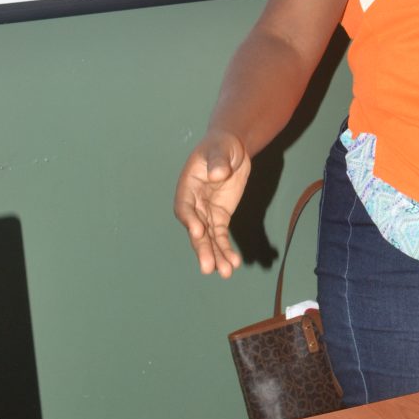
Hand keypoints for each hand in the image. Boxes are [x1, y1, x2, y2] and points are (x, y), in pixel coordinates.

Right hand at [173, 132, 251, 277]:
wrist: (231, 148)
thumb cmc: (221, 145)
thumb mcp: (220, 148)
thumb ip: (218, 161)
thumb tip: (217, 174)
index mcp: (187, 186)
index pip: (184, 207)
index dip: (189, 220)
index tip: (197, 231)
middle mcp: (194, 204)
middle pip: (196, 229)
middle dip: (202, 248)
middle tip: (208, 267)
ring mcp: (206, 213)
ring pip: (208, 239)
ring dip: (216, 255)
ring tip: (225, 272)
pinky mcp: (220, 217)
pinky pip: (221, 236)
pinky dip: (226, 249)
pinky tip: (234, 263)